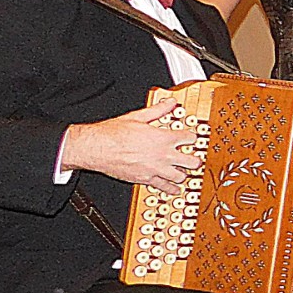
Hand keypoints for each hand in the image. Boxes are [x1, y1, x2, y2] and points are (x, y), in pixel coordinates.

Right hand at [60, 100, 200, 194]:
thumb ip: (157, 110)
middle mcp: (163, 155)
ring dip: (185, 174)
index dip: (194, 137)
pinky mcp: (145, 180)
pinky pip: (163, 187)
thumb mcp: (137, 117)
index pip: (190, 138)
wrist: (96, 148)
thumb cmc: (113, 133)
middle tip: (196, 159)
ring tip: (186, 172)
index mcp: (164, 138)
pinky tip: (175, 190)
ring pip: (180, 177)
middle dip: (196, 160)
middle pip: (192, 161)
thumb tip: (169, 102)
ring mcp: (155, 169)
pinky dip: (171, 189)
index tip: (194, 138)